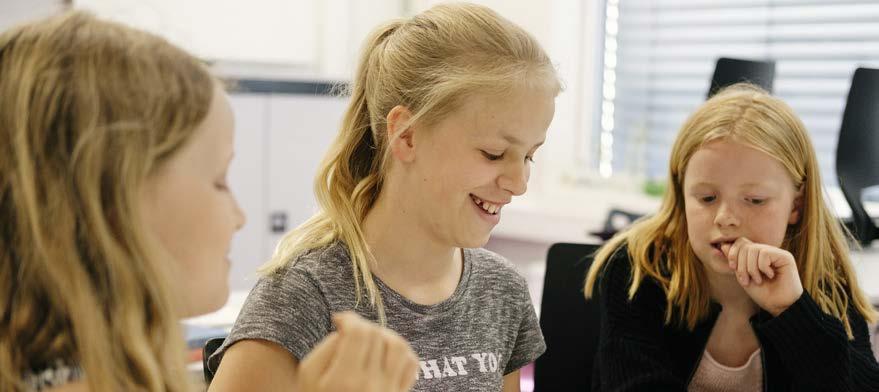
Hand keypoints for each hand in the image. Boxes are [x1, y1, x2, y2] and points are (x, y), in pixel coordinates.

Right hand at [297, 312, 418, 391]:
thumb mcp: (309, 375)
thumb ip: (327, 347)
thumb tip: (348, 327)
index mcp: (344, 380)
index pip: (359, 333)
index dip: (350, 319)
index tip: (340, 320)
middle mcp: (371, 386)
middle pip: (377, 335)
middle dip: (363, 326)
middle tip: (351, 332)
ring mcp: (389, 391)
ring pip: (399, 345)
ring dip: (384, 335)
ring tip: (370, 340)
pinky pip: (411, 363)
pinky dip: (401, 352)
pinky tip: (384, 354)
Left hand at [722, 237, 803, 316]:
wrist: (779, 306)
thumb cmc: (763, 293)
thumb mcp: (743, 276)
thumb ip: (735, 261)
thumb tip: (724, 245)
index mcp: (756, 256)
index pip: (741, 242)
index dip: (733, 253)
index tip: (732, 268)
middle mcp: (766, 252)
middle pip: (744, 245)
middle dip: (741, 264)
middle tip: (746, 280)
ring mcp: (776, 253)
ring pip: (753, 249)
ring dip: (751, 268)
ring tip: (758, 280)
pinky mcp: (785, 256)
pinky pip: (764, 253)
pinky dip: (762, 267)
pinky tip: (770, 276)